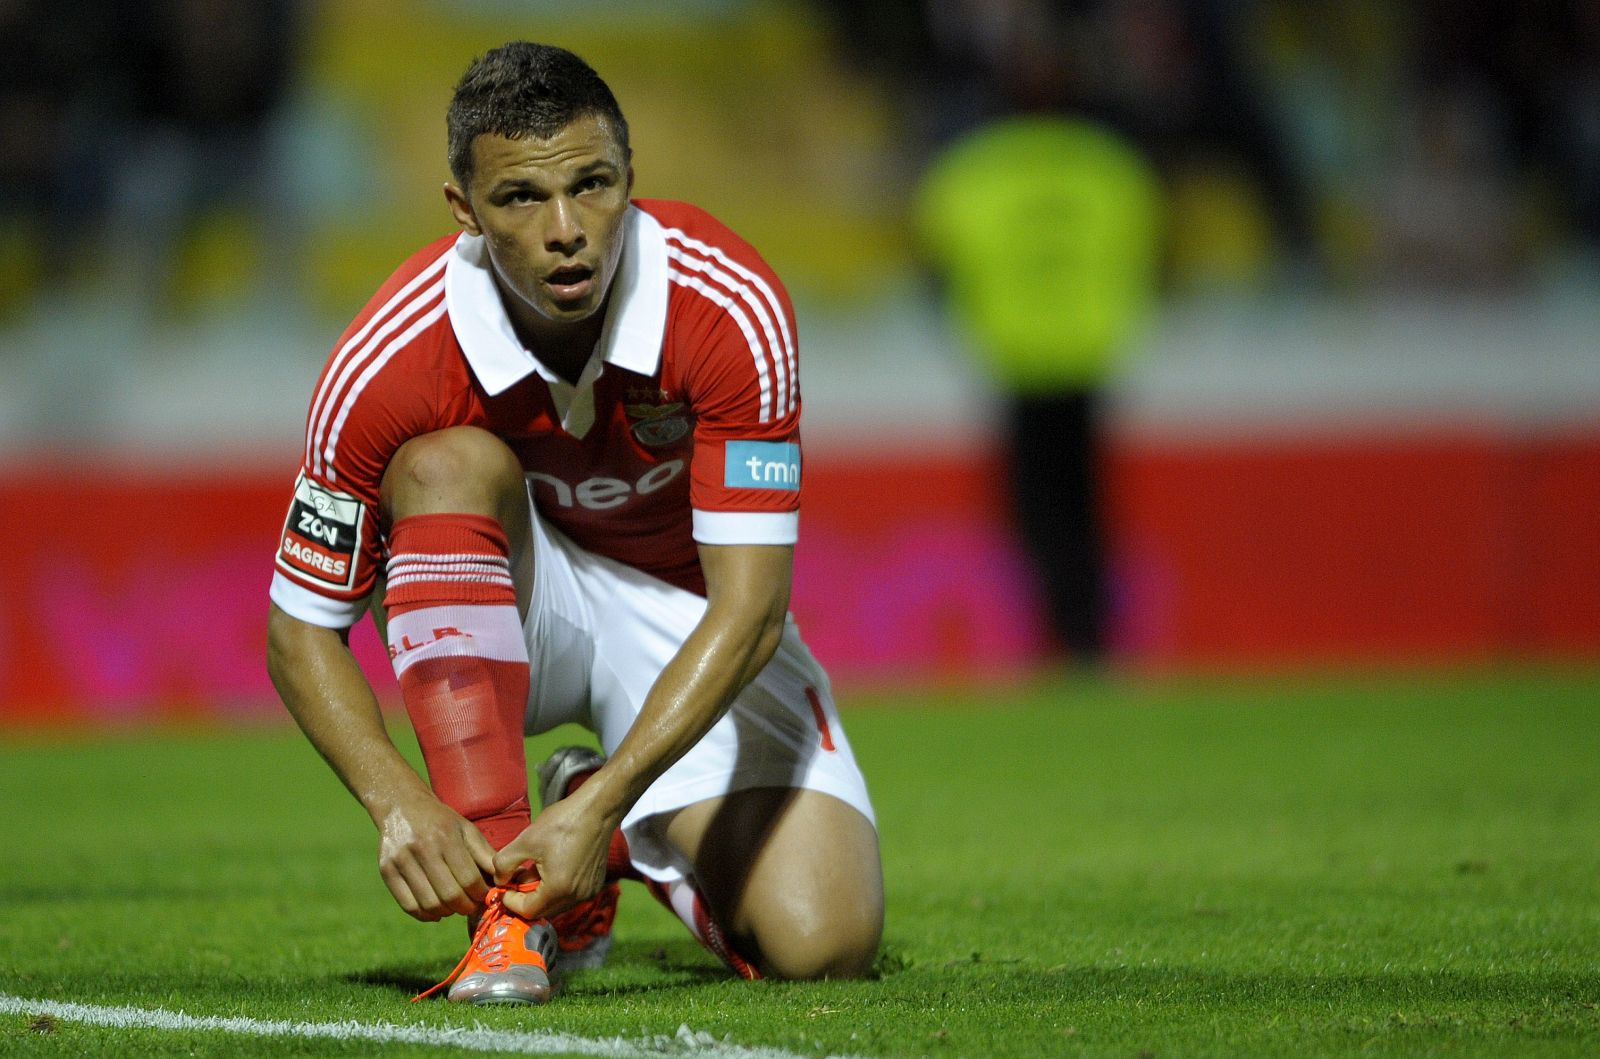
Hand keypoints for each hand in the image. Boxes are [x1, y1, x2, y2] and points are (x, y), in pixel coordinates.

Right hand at [376, 795, 496, 920]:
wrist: (402, 806)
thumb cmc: (441, 821)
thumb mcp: (467, 829)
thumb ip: (485, 855)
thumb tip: (503, 881)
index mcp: (446, 836)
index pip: (468, 879)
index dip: (480, 894)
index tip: (486, 897)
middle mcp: (422, 848)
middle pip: (449, 895)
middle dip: (466, 907)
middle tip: (471, 906)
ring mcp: (401, 860)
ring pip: (429, 904)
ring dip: (447, 913)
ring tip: (454, 907)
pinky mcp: (386, 871)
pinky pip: (408, 906)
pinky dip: (425, 915)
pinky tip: (436, 911)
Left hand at [492, 784, 616, 919]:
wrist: (597, 809)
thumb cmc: (562, 822)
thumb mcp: (526, 840)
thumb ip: (504, 864)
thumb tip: (499, 880)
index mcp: (558, 888)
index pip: (528, 911)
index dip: (511, 901)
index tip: (505, 886)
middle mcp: (576, 896)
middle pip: (543, 911)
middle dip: (526, 898)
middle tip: (518, 877)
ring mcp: (588, 892)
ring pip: (556, 904)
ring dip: (541, 893)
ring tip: (535, 869)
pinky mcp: (594, 885)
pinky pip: (569, 896)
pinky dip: (557, 889)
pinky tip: (553, 867)